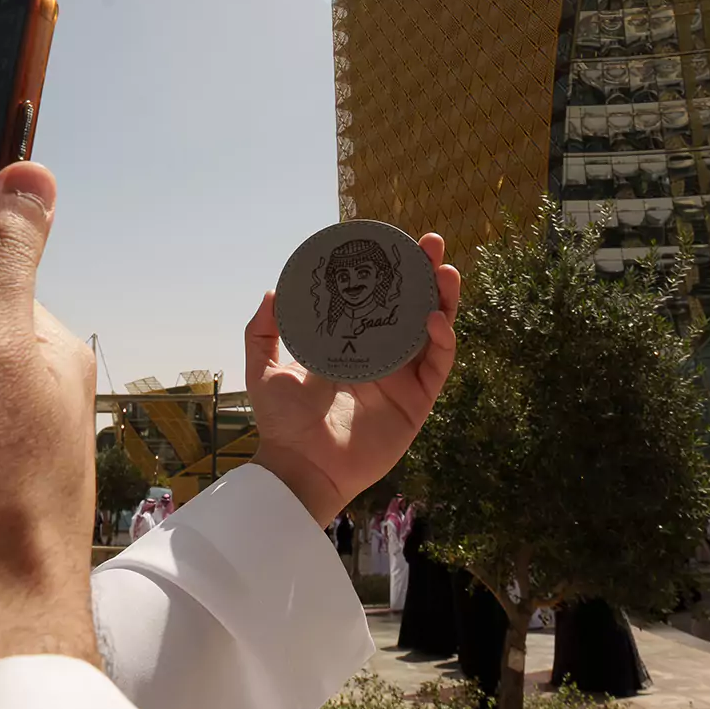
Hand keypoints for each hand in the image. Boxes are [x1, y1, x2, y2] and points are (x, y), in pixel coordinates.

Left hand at [247, 233, 458, 522]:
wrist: (301, 466)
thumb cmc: (283, 422)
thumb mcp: (265, 368)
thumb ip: (264, 331)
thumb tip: (273, 291)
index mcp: (352, 344)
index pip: (379, 300)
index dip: (391, 273)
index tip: (392, 242)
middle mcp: (383, 356)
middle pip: (414, 307)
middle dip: (426, 275)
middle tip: (431, 245)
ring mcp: (403, 378)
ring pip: (434, 331)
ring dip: (444, 299)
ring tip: (445, 272)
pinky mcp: (418, 401)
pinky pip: (437, 365)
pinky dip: (441, 340)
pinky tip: (433, 319)